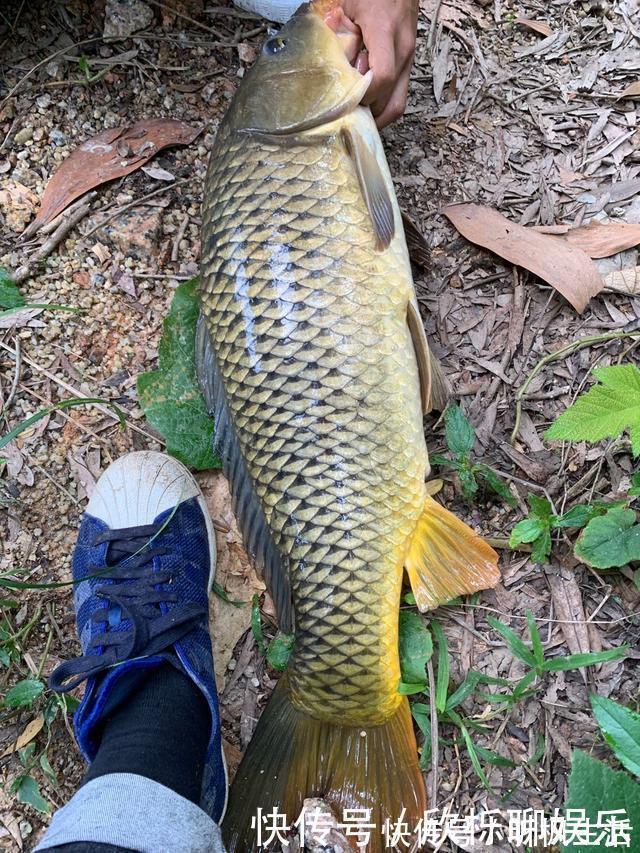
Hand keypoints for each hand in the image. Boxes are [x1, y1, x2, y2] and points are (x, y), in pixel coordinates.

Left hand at [343, 0, 417, 127]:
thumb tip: (331, 68)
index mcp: (385, 31)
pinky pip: (399, 95)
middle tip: (348, 112)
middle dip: (368, 112)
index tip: (348, 99)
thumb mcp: (347, 5)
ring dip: (377, 114)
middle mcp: (402, 48)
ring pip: (398, 104)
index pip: (382, 78)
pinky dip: (383, 104)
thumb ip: (338, 35)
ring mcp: (409, 57)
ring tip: (357, 112)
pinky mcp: (409, 62)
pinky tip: (367, 102)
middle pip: (390, 100)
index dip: (364, 96)